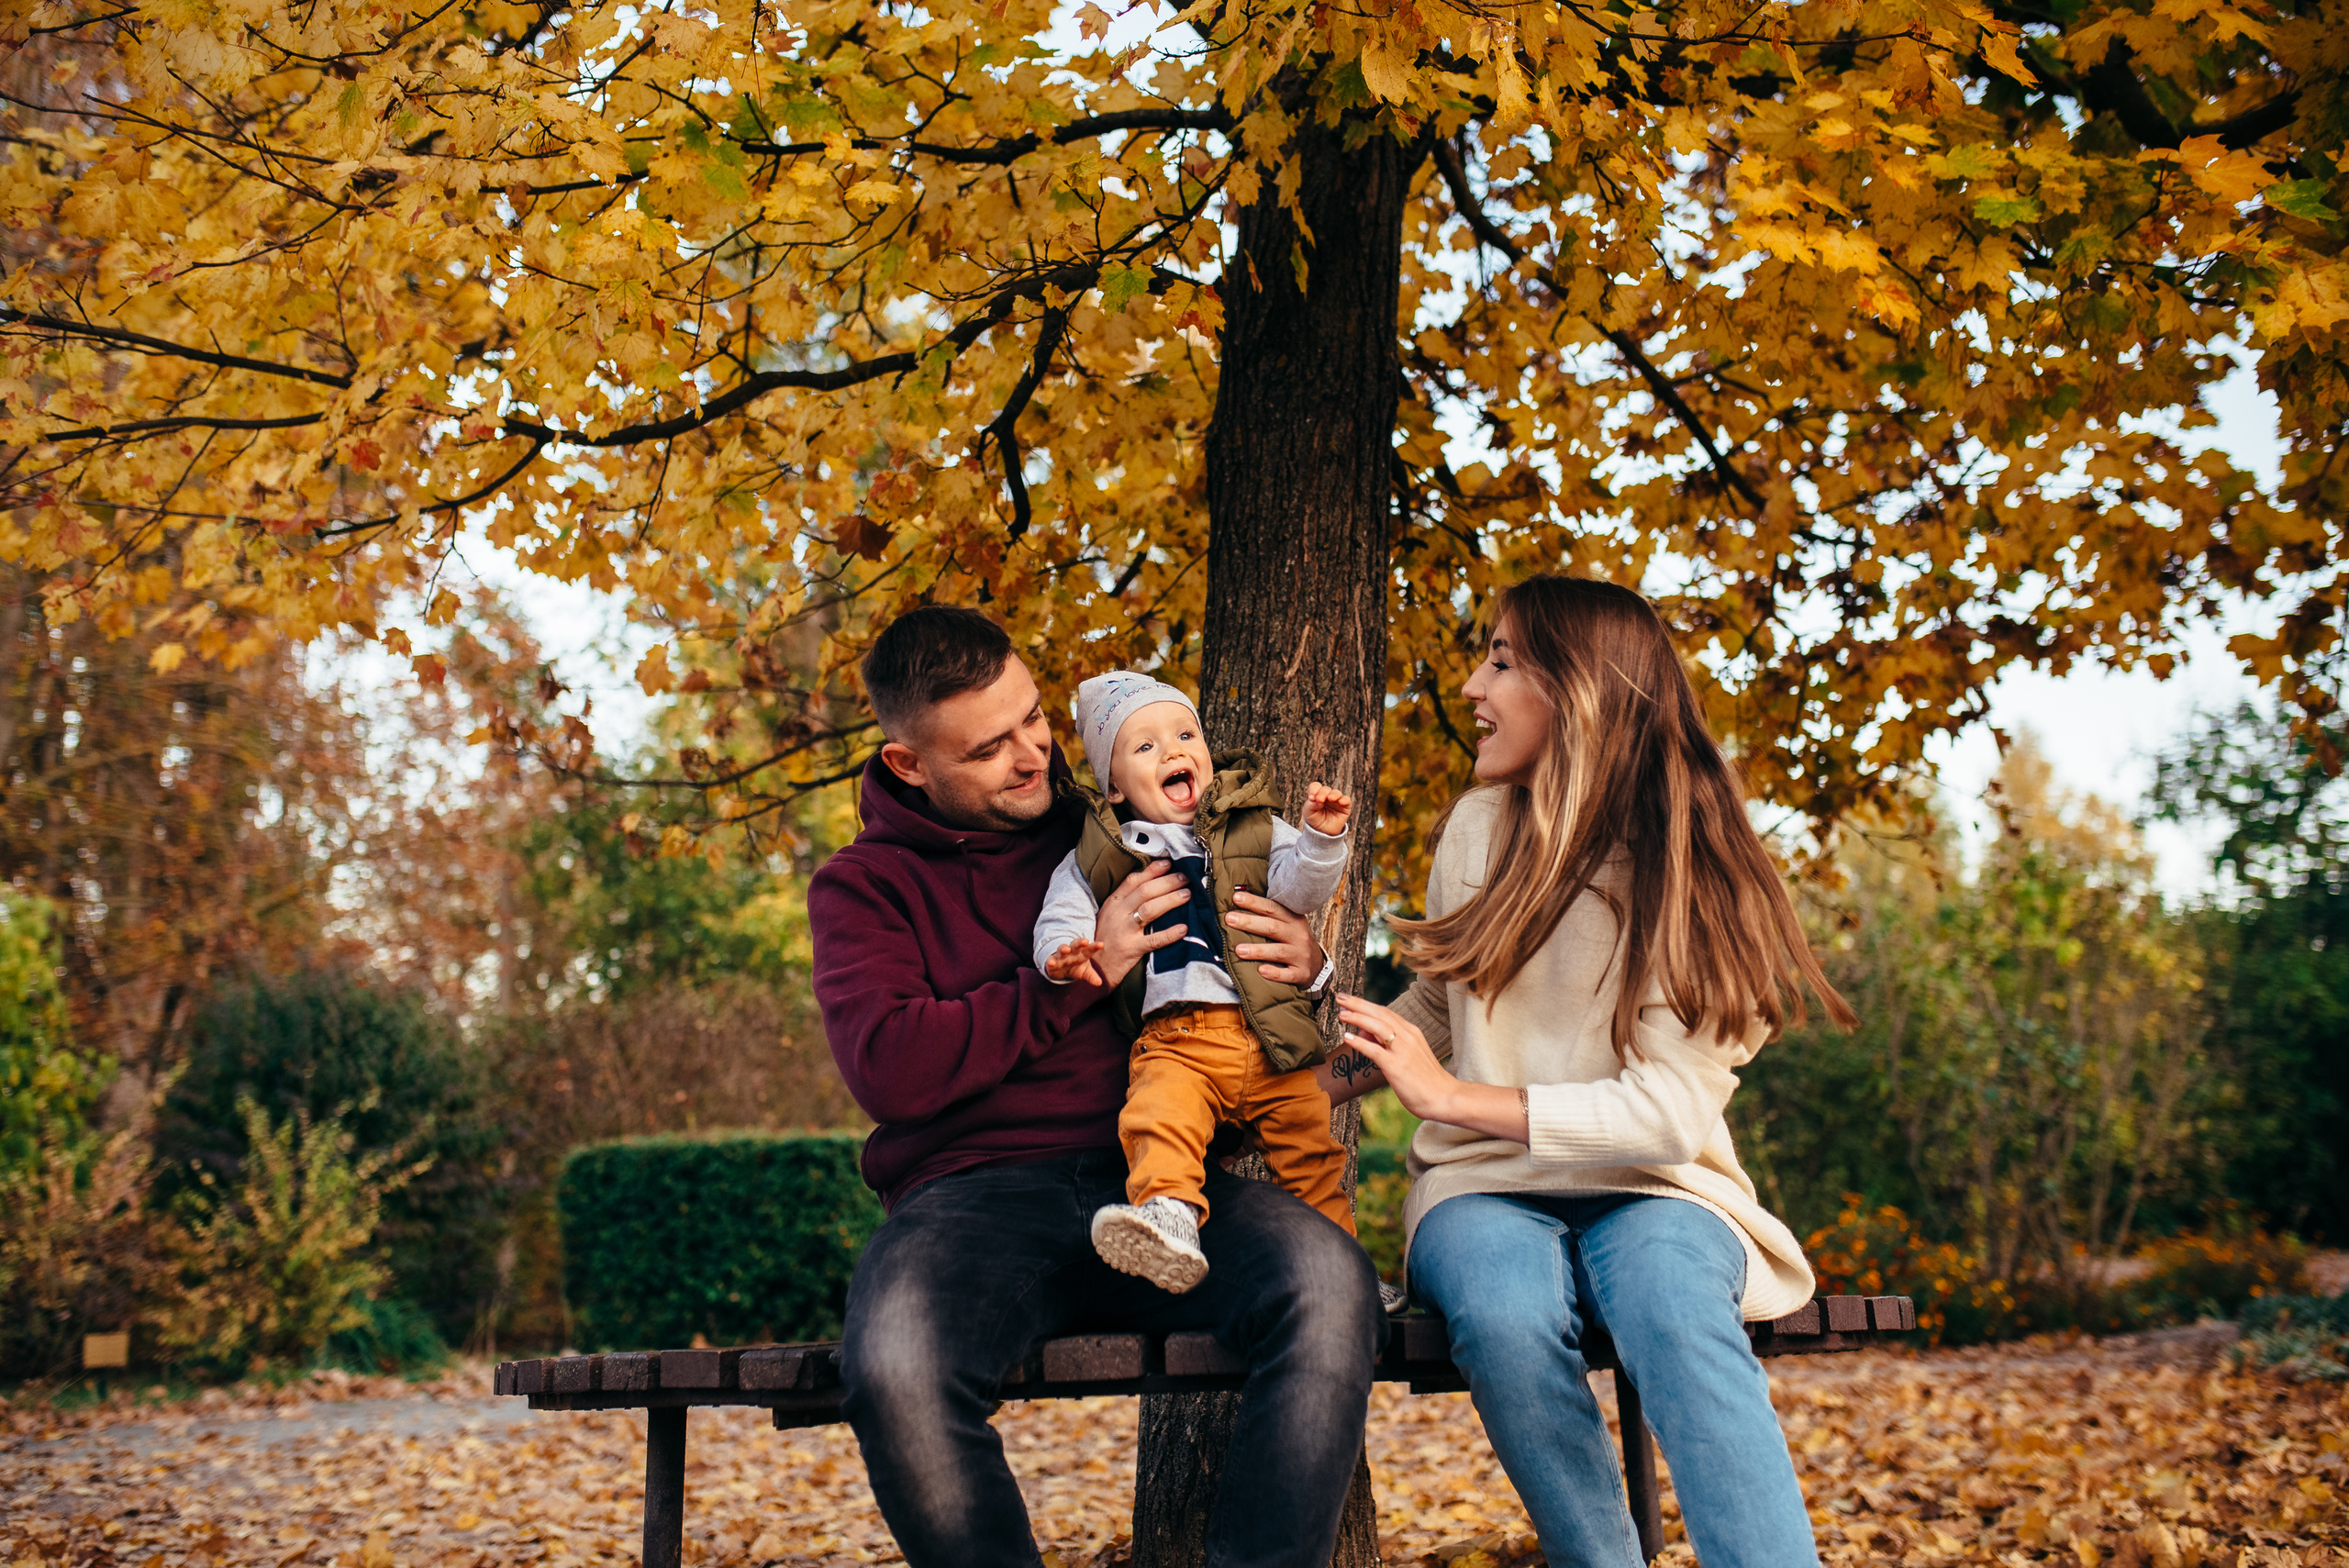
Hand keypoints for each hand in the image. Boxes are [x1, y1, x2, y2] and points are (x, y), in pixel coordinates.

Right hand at [1044, 938, 1106, 986]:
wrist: (1061, 968)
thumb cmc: (1076, 966)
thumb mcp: (1085, 972)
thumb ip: (1092, 976)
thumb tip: (1099, 983)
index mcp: (1082, 953)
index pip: (1089, 949)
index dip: (1095, 947)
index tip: (1101, 944)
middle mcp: (1072, 952)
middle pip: (1076, 945)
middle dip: (1080, 943)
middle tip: (1085, 941)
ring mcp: (1061, 955)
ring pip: (1062, 949)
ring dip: (1063, 948)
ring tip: (1066, 949)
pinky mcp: (1052, 961)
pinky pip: (1050, 960)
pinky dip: (1050, 961)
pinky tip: (1050, 962)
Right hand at [1094, 861, 1187, 983]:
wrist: (1093, 969)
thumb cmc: (1104, 941)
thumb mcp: (1109, 916)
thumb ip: (1126, 901)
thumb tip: (1151, 885)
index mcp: (1113, 903)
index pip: (1133, 881)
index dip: (1152, 871)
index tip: (1168, 864)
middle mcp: (1117, 914)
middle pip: (1145, 892)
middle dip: (1167, 882)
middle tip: (1185, 878)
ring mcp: (1124, 932)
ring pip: (1150, 910)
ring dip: (1171, 900)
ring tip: (1187, 895)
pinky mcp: (1131, 949)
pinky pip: (1154, 940)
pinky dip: (1170, 933)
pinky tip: (1184, 928)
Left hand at [1227, 888, 1324, 985]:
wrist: (1316, 966)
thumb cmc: (1293, 941)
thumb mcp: (1288, 924)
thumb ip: (1269, 915)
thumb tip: (1238, 900)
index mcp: (1293, 919)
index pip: (1272, 908)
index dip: (1254, 902)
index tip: (1236, 897)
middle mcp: (1298, 935)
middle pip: (1273, 927)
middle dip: (1249, 923)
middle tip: (1229, 919)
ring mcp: (1300, 955)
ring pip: (1278, 951)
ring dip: (1258, 950)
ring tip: (1238, 950)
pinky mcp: (1301, 973)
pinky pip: (1287, 974)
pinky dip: (1275, 973)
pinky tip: (1261, 970)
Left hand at [1301, 782, 1352, 836]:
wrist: (1323, 832)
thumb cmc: (1314, 820)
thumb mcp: (1308, 813)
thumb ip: (1311, 805)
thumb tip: (1319, 801)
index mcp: (1317, 795)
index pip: (1316, 786)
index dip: (1314, 789)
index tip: (1311, 798)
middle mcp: (1327, 796)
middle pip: (1326, 789)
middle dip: (1322, 793)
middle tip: (1320, 800)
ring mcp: (1336, 801)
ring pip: (1336, 793)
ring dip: (1333, 794)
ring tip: (1330, 799)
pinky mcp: (1345, 807)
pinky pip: (1346, 800)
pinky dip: (1344, 800)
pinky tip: (1340, 802)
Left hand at [1333, 994, 1453, 1118]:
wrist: (1445, 1097)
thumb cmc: (1426, 1080)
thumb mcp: (1409, 1056)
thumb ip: (1388, 1044)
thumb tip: (1365, 1034)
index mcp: (1411, 1032)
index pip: (1385, 1012)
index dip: (1366, 1005)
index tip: (1349, 1000)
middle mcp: (1408, 1036)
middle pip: (1380, 1013)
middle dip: (1358, 1004)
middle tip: (1340, 997)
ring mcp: (1403, 1050)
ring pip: (1377, 1026)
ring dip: (1357, 1017)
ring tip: (1341, 1014)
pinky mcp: (1397, 1066)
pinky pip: (1375, 1050)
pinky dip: (1360, 1042)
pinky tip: (1347, 1037)